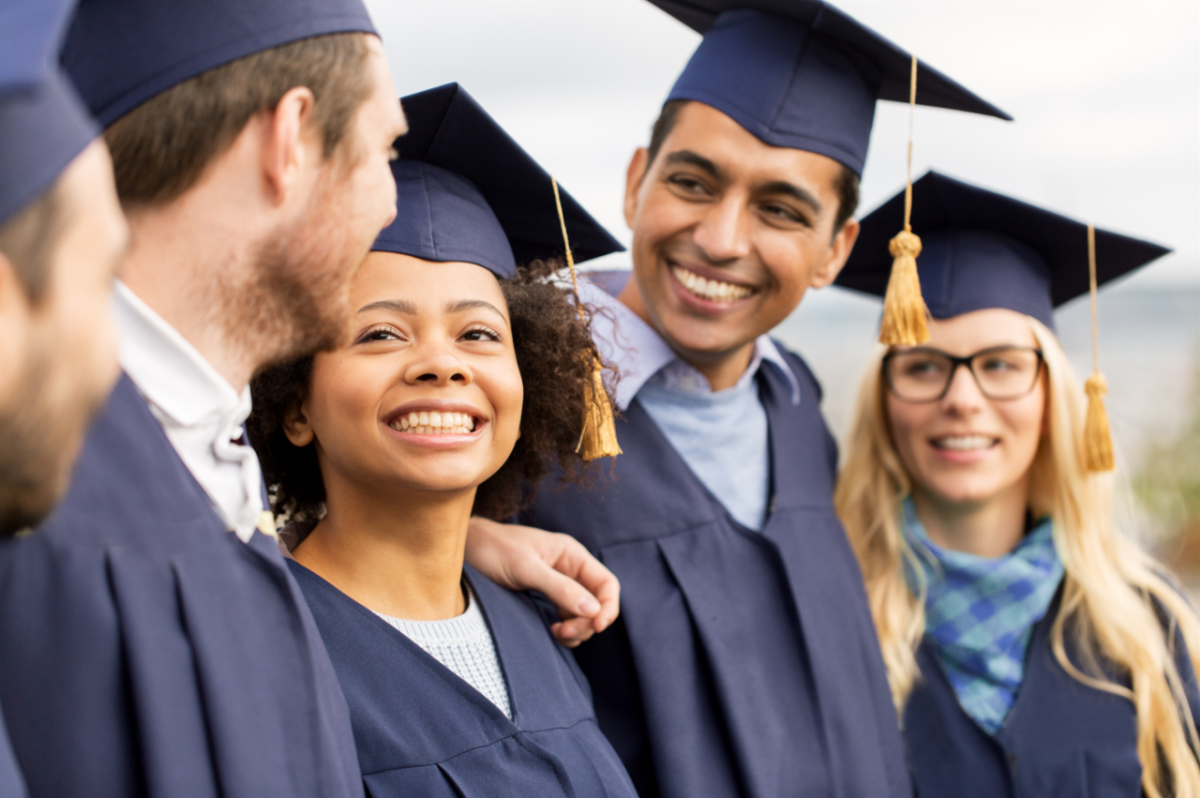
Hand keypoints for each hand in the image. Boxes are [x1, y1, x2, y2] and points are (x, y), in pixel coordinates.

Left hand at [465, 517, 619, 647]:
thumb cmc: (494, 549)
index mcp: (571, 554)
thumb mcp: (526, 568)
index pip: (606, 583)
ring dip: (577, 628)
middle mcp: (569, 567)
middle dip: (587, 622)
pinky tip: (553, 631)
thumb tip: (592, 610)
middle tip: (564, 633)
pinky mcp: (545, 594)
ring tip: (556, 633)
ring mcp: (558, 582)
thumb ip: (559, 588)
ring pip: (583, 612)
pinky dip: (566, 627)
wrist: (467, 548)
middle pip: (596, 601)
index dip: (608, 607)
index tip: (596, 627)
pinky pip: (567, 615)